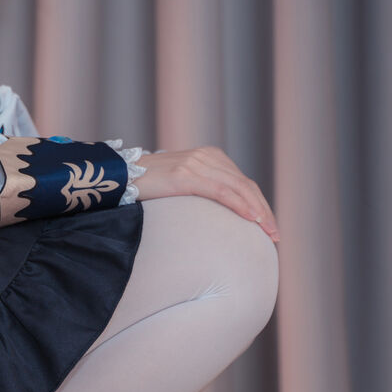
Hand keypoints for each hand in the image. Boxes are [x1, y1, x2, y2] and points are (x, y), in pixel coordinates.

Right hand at [133, 147, 279, 241]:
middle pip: (245, 185)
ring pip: (238, 189)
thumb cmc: (144, 185)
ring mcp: (196, 164)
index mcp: (208, 156)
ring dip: (258, 212)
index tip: (267, 226)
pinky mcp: (186, 175)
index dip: (258, 204)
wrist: (117, 175)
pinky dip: (240, 206)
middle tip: (274, 235)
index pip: (242, 182)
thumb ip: (198, 189)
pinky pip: (221, 192)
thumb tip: (211, 213)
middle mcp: (206, 156)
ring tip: (268, 233)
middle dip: (264, 211)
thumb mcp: (177, 183)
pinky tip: (252, 220)